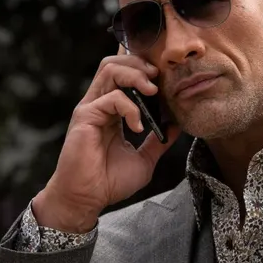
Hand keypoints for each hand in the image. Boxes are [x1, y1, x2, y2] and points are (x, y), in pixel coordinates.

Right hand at [33, 51, 180, 232]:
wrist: (87, 199)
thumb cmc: (109, 182)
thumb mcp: (144, 160)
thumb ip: (158, 142)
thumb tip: (176, 126)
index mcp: (111, 111)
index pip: (124, 75)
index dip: (143, 70)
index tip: (165, 80)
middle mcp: (99, 104)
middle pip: (115, 63)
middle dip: (139, 63)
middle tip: (159, 77)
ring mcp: (91, 108)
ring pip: (110, 70)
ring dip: (135, 75)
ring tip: (152, 91)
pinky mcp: (85, 117)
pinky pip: (112, 99)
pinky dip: (131, 108)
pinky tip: (139, 127)